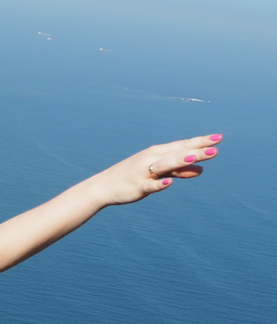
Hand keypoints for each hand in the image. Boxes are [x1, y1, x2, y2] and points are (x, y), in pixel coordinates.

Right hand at [91, 133, 221, 205]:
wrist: (104, 186)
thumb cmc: (134, 176)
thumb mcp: (159, 173)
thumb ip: (180, 170)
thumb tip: (201, 169)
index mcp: (158, 153)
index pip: (183, 146)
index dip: (200, 142)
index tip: (219, 137)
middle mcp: (152, 159)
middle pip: (178, 153)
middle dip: (196, 150)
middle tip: (216, 148)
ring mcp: (144, 172)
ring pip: (165, 165)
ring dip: (179, 161)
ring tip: (195, 157)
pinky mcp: (137, 186)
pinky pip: (149, 185)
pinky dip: (158, 184)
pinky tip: (168, 183)